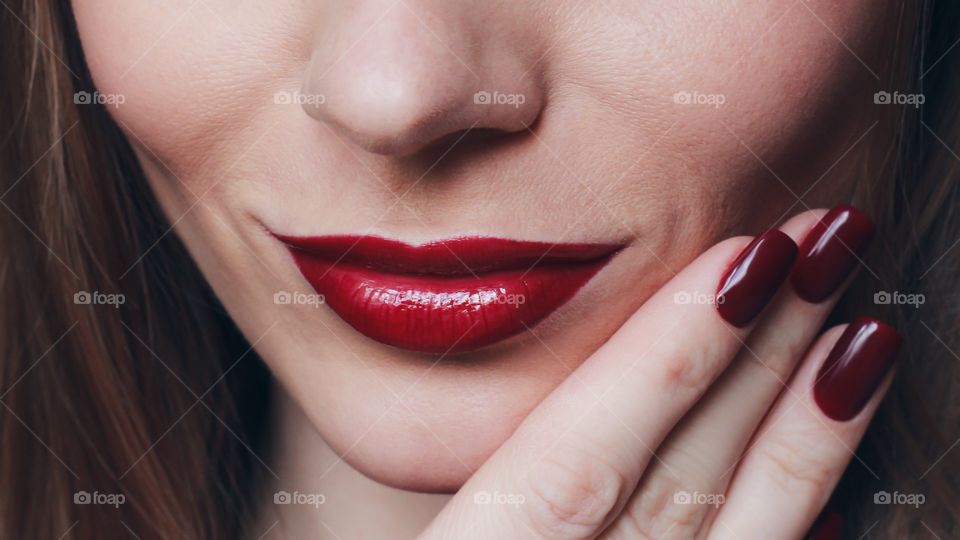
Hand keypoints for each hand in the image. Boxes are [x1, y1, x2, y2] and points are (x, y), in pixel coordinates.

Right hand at [420, 208, 897, 538]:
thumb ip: (455, 492)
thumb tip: (479, 338)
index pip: (574, 466)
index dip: (661, 360)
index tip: (738, 262)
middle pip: (677, 482)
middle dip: (756, 359)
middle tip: (822, 246)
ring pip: (734, 539)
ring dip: (801, 439)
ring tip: (857, 338)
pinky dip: (784, 535)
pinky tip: (831, 498)